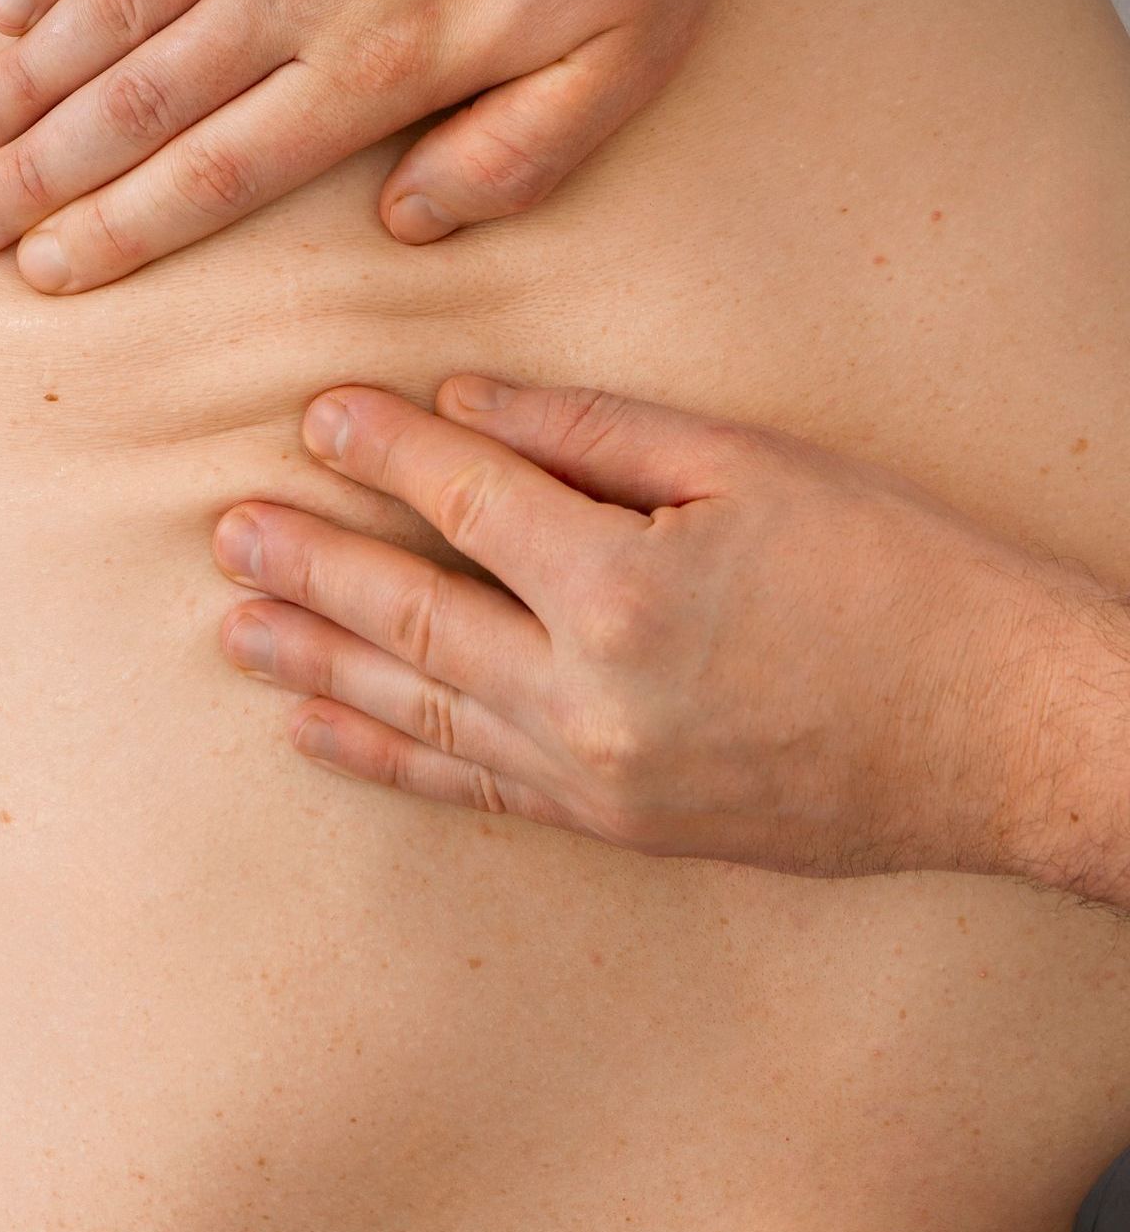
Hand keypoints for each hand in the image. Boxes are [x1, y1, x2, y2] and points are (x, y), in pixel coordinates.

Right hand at [0, 0, 749, 292]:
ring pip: (108, 3)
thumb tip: (407, 225)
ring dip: (22, 75)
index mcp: (379, 61)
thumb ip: (518, 155)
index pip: (219, 173)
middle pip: (135, 102)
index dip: (121, 231)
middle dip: (38, 173)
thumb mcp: (630, 51)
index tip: (50, 269)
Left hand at [212, 376, 1129, 890]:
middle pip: (410, 617)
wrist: (1007, 738)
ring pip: (419, 714)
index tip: (314, 412)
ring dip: (318, 665)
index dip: (381, 448)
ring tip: (234, 628)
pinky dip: (386, 759)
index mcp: (621, 588)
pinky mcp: (618, 827)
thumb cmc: (898, 576)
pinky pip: (472, 790)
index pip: (463, 497)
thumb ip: (590, 433)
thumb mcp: (750, 464)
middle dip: (310, 565)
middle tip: (224, 529)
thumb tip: (460, 403)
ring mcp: (597, 780)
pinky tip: (318, 734)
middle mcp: (588, 699)